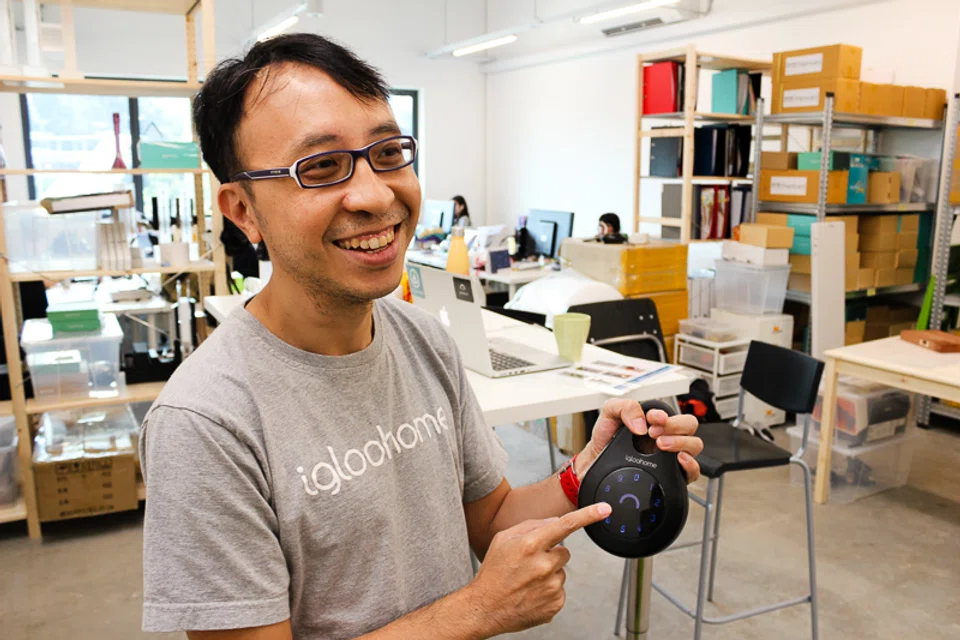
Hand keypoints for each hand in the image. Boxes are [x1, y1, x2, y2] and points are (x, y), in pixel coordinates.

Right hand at [467, 503, 611, 634]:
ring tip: (527, 580)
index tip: (604, 509)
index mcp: (530, 544)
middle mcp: (544, 565)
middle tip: (530, 563)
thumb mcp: (503, 539)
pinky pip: (560, 590)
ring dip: (549, 573)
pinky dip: (549, 590)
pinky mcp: (555, 604)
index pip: (566, 525)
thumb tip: (554, 522)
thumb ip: (530, 526)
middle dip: (551, 554)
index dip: (588, 515)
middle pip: (564, 551)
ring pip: (562, 571)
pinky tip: (532, 592)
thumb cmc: (493, 572)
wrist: (485, 607)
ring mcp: (551, 587)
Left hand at [579, 399, 702, 482]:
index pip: (674, 412)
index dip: (665, 415)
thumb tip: (643, 423)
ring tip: (660, 445)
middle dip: (675, 426)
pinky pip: (693, 471)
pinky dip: (690, 464)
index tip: (652, 419)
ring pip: (694, 445)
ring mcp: (671, 455)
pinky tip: (678, 459)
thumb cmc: (606, 437)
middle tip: (654, 433)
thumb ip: (625, 407)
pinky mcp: (671, 474)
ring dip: (681, 443)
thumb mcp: (610, 413)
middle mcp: (667, 436)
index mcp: (656, 421)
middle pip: (690, 426)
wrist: (596, 461)